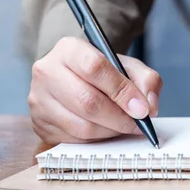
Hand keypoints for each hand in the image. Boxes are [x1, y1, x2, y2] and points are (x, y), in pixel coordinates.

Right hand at [28, 37, 161, 143]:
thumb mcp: (128, 67)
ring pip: (81, 126)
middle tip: (138, 123)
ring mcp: (39, 99)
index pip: (95, 68)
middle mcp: (47, 72)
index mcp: (69, 49)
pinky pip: (74, 140)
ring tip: (124, 126)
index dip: (122, 91)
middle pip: (87, 101)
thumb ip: (146, 80)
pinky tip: (106, 130)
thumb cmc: (103, 73)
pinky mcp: (39, 123)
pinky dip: (97, 139)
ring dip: (110, 131)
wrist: (75, 78)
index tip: (142, 108)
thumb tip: (149, 107)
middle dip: (119, 117)